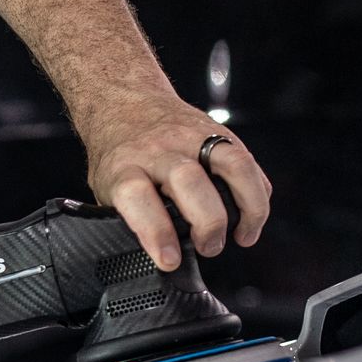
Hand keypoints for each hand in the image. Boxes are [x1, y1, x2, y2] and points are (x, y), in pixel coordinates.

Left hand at [84, 97, 271, 268]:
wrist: (126, 101)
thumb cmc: (118, 153)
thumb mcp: (104, 187)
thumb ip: (125, 217)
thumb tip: (150, 257)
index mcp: (124, 166)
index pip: (137, 196)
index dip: (155, 232)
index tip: (170, 260)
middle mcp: (159, 149)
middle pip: (189, 180)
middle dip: (208, 223)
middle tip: (209, 247)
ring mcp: (191, 137)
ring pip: (231, 163)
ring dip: (247, 206)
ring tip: (243, 235)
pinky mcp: (218, 132)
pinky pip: (248, 161)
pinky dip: (257, 193)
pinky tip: (251, 216)